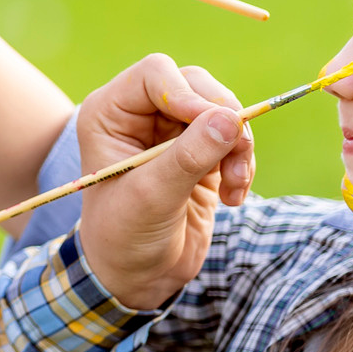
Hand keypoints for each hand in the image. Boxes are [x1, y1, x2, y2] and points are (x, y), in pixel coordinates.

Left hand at [76, 54, 254, 310]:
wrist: (136, 277)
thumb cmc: (124, 237)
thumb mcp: (151, 198)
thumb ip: (187, 157)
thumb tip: (230, 118)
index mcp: (110, 113)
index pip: (155, 74)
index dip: (188, 93)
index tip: (213, 124)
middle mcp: (140, 114)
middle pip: (195, 84)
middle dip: (222, 116)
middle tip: (236, 152)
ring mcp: (172, 131)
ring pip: (221, 108)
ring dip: (238, 143)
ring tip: (236, 185)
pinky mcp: (200, 151)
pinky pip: (234, 136)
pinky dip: (243, 161)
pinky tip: (234, 198)